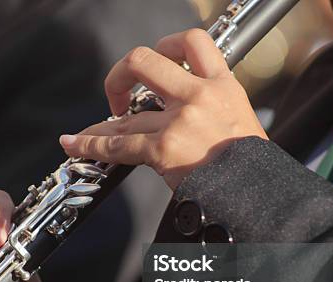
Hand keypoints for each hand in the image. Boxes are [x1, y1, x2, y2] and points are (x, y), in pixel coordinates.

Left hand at [59, 29, 266, 189]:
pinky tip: (75, 144)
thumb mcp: (238, 117)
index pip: (191, 41)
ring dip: (100, 125)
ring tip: (83, 135)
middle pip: (144, 60)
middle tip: (119, 95)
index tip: (154, 62)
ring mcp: (180, 121)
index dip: (165, 45)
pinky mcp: (164, 149)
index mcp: (221, 83)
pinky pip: (117, 145)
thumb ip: (211, 103)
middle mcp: (199, 95)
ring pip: (125, 115)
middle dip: (121, 74)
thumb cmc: (249, 162)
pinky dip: (90, 145)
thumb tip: (180, 105)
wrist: (258, 190)